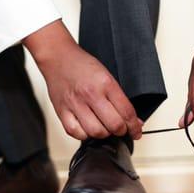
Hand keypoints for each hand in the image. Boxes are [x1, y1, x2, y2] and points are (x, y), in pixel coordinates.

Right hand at [24, 21, 142, 140]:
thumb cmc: (81, 65)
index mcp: (105, 83)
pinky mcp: (62, 111)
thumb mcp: (106, 75)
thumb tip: (132, 119)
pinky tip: (87, 128)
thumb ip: (119, 98)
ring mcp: (75, 104)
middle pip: (113, 125)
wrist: (58, 57)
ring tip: (104, 128)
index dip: (134, 127)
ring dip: (103, 134)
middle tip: (121, 129)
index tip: (136, 131)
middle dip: (121, 131)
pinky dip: (84, 135)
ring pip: (95, 132)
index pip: (126, 112)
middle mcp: (90, 94)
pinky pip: (76, 133)